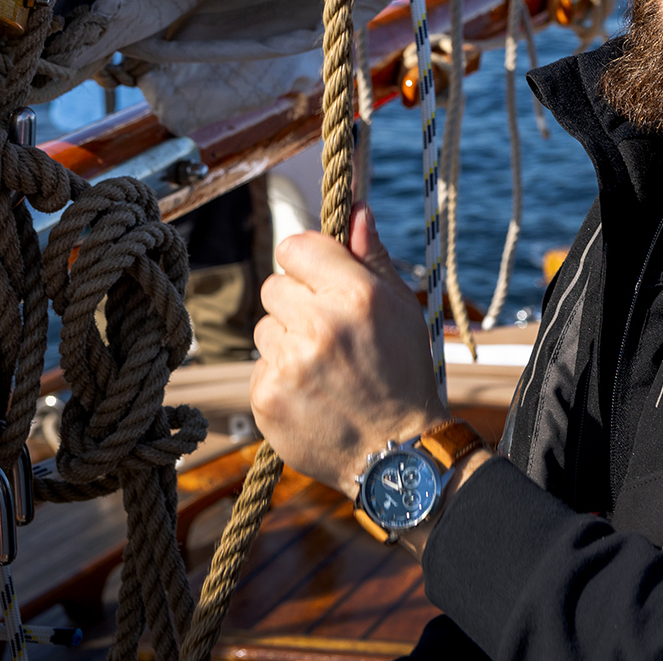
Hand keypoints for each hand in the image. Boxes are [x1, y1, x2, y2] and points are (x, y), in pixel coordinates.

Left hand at [252, 201, 448, 499]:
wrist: (397, 453)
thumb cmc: (404, 372)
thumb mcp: (401, 308)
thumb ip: (371, 257)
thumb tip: (355, 209)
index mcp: (356, 294)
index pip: (295, 246)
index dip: (306, 260)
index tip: (317, 277)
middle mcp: (320, 324)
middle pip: (274, 286)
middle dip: (296, 303)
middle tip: (328, 332)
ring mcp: (290, 363)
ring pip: (264, 328)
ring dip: (286, 341)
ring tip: (322, 367)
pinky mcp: (267, 397)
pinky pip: (258, 366)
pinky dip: (279, 377)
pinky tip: (311, 393)